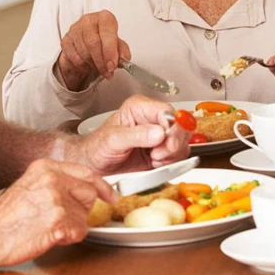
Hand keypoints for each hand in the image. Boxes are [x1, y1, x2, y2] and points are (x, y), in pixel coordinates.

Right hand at [0, 159, 114, 269]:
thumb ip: (56, 181)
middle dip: (82, 209)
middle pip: (90, 193)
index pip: (87, 172)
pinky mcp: (59, 222)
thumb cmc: (5, 216)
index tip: (111, 195)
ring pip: (85, 215)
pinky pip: (80, 231)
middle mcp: (54, 180)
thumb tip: (81, 187)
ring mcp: (57, 200)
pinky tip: (50, 236)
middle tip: (62, 218)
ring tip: (48, 227)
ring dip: (72, 225)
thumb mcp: (29, 184)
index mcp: (47, 167)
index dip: (102, 186)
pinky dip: (68, 238)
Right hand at [56, 10, 130, 91]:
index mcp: (105, 18)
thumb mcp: (118, 44)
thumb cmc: (105, 40)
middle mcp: (89, 20)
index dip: (110, 51)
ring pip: (83, 51)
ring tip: (100, 67)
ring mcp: (75, 29)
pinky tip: (89, 64)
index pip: (107, 32)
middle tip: (108, 71)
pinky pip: (74, 57)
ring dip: (93, 64)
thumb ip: (122, 51)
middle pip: (93, 43)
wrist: (88, 43)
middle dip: (102, 61)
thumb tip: (124, 59)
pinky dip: (83, 65)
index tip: (112, 65)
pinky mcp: (66, 40)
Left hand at [71, 95, 190, 174]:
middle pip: (180, 126)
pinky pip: (178, 155)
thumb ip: (136, 135)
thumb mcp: (113, 140)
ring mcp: (159, 135)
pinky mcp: (162, 150)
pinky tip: (155, 164)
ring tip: (154, 159)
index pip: (168, 112)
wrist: (93, 166)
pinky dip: (170, 162)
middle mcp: (153, 119)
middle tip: (157, 154)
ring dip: (171, 155)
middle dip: (173, 144)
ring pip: (182, 142)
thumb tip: (159, 132)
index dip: (173, 127)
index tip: (168, 143)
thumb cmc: (97, 148)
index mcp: (141, 108)